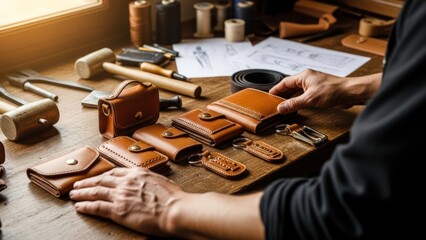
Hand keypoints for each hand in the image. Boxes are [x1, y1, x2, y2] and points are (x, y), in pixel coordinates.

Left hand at [69, 167, 183, 235]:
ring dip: (82, 193)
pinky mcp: (118, 211)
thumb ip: (148, 179)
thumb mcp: (160, 180)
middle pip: (101, 180)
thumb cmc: (173, 198)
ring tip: (73, 194)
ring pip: (96, 192)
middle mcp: (126, 182)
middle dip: (87, 182)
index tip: (96, 177)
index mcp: (137, 173)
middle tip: (77, 185)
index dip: (102, 175)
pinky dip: (86, 206)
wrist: (175, 209)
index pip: (114, 172)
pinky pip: (97, 207)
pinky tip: (79, 207)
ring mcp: (121, 196)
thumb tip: (145, 182)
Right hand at [269, 69, 380, 113]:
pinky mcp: (319, 92)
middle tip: (275, 103)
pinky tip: (297, 106)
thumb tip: (281, 107)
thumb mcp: (310, 99)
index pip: (285, 82)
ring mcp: (314, 85)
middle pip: (291, 87)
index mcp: (304, 76)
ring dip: (291, 99)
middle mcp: (308, 79)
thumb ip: (294, 103)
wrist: (350, 92)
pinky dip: (299, 101)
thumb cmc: (334, 90)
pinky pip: (305, 95)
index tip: (269, 95)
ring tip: (284, 106)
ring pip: (298, 92)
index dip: (276, 89)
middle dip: (283, 95)